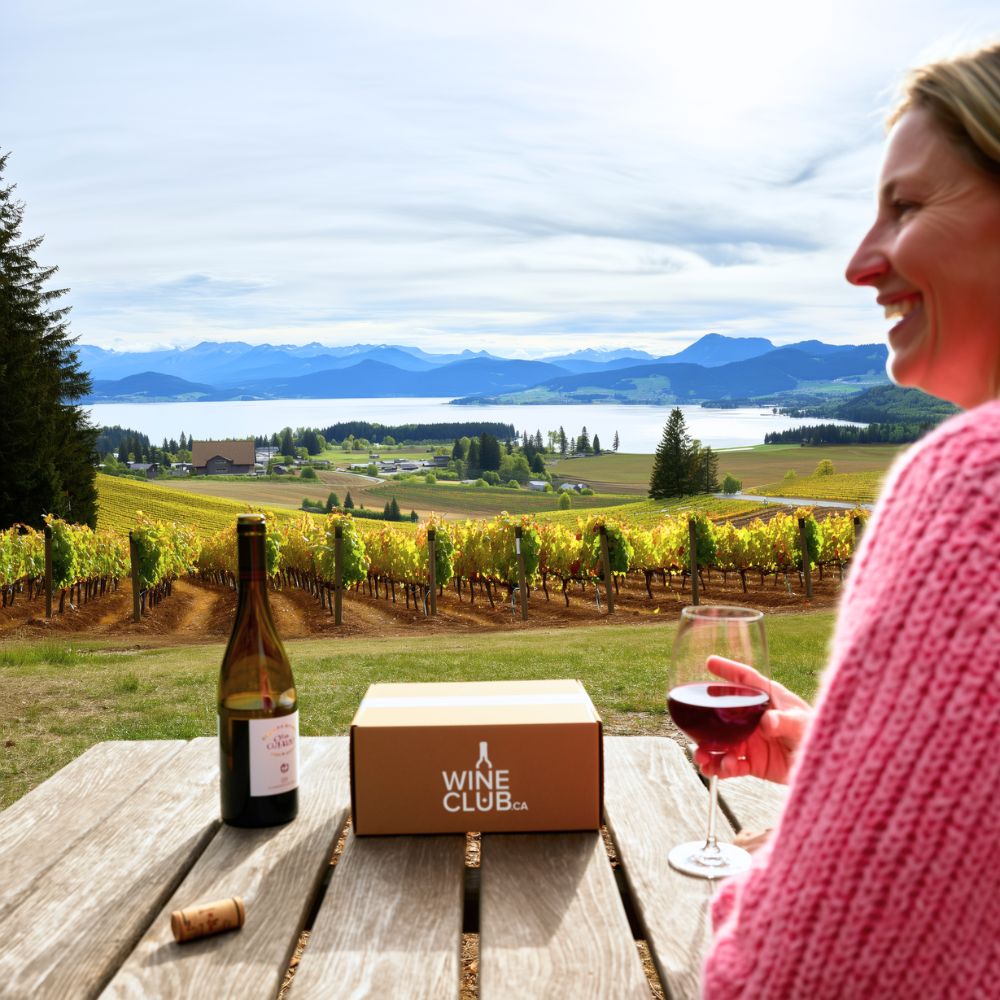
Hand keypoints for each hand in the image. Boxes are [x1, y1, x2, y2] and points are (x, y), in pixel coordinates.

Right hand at [692, 655, 812, 784]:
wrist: (826, 767)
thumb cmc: (818, 734)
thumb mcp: (803, 724)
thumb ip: (784, 721)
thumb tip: (766, 723)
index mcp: (768, 699)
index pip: (746, 679)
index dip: (728, 670)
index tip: (710, 662)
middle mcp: (753, 718)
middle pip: (722, 714)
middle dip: (704, 722)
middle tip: (693, 730)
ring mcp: (750, 740)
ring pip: (720, 743)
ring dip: (708, 751)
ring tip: (703, 759)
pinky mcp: (752, 763)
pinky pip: (730, 765)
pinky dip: (722, 768)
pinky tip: (722, 770)